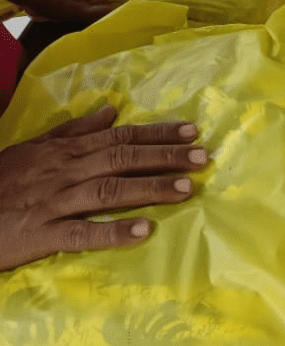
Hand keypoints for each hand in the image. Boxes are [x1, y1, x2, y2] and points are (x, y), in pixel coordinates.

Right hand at [0, 105, 207, 270]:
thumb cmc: (0, 180)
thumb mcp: (35, 147)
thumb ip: (75, 130)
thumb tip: (111, 111)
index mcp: (67, 150)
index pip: (120, 136)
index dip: (157, 134)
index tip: (191, 132)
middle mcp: (66, 171)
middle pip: (123, 158)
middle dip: (166, 157)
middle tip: (204, 157)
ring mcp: (55, 201)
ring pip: (110, 190)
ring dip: (150, 189)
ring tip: (187, 189)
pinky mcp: (42, 234)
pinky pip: (82, 232)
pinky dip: (113, 231)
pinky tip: (142, 232)